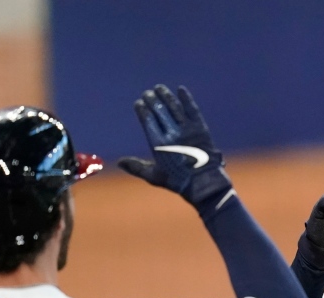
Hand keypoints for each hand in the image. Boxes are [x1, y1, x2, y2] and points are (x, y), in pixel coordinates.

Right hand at [118, 85, 232, 212]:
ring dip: (166, 96)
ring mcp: (188, 129)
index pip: (148, 121)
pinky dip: (186, 99)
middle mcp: (172, 134)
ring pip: (174, 107)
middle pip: (159, 111)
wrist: (204, 183)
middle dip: (152, 100)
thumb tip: (119, 162)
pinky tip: (181, 90)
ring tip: (159, 88)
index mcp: (159, 144)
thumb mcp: (155, 176)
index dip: (143, 110)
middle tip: (148, 94)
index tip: (139, 103)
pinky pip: (192, 109)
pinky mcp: (201, 128)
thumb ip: (137, 167)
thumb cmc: (178, 181)